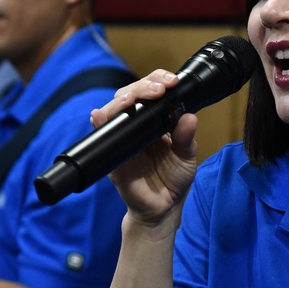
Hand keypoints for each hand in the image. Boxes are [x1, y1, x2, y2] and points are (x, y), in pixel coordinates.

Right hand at [90, 70, 199, 225]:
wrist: (162, 207)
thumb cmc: (174, 177)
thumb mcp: (187, 156)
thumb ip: (187, 138)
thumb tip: (189, 117)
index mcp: (154, 119)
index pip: (151, 91)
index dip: (157, 81)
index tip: (170, 82)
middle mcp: (135, 125)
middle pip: (129, 94)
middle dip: (141, 87)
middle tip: (156, 90)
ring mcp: (121, 138)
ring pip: (113, 111)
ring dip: (120, 102)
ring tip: (131, 100)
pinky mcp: (112, 156)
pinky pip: (101, 138)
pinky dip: (99, 125)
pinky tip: (99, 117)